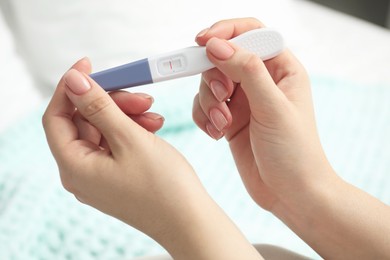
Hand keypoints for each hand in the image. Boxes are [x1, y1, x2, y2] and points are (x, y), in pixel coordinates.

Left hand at [43, 58, 261, 258]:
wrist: (189, 220)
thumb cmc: (163, 187)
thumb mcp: (129, 138)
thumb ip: (99, 107)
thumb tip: (74, 81)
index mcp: (75, 167)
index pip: (56, 117)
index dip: (70, 88)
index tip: (88, 66)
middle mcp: (81, 173)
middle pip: (84, 122)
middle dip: (112, 103)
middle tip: (140, 96)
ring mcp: (99, 176)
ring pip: (103, 131)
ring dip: (126, 116)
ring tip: (154, 115)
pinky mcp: (116, 176)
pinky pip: (115, 144)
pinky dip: (132, 130)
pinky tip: (153, 127)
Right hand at [193, 18, 389, 258]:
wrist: (290, 194)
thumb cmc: (295, 153)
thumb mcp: (273, 108)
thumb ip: (246, 72)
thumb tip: (216, 45)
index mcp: (281, 69)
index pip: (251, 34)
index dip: (226, 32)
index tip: (202, 42)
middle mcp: (261, 81)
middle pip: (223, 58)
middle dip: (214, 77)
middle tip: (222, 98)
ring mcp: (243, 101)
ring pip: (209, 83)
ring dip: (209, 103)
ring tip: (224, 125)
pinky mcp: (229, 119)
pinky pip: (204, 106)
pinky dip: (204, 117)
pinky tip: (218, 134)